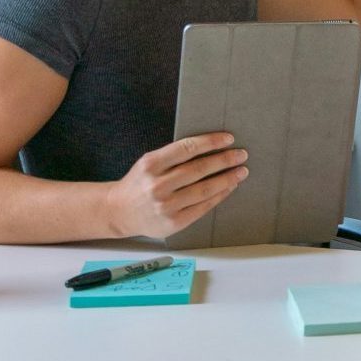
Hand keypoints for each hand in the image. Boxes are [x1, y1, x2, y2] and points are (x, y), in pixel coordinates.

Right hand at [105, 132, 247, 237]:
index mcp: (151, 164)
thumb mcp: (149, 163)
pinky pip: (203, 206)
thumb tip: (210, 147)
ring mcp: (166, 206)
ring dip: (227, 179)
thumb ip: (173, 156)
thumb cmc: (139, 183)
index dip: (211, 142)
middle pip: (199, 169)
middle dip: (225, 160)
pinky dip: (219, 196)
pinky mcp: (174, 222)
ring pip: (205, 189)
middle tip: (242, 155)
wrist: (119, 211)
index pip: (187, 149)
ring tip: (241, 171)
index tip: (229, 139)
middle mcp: (157, 185)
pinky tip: (229, 187)